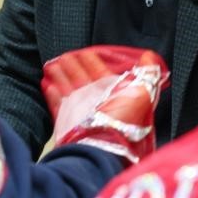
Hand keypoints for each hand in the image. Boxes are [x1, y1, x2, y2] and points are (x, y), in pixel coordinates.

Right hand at [41, 46, 168, 163]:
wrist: (102, 145)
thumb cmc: (123, 120)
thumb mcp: (142, 93)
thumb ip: (147, 74)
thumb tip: (151, 56)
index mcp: (113, 94)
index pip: (101, 73)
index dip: (92, 62)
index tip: (84, 52)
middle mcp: (96, 102)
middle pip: (82, 79)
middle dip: (73, 67)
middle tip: (65, 55)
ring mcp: (80, 111)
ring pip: (68, 89)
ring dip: (60, 76)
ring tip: (52, 65)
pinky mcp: (66, 120)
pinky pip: (57, 104)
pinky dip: (52, 94)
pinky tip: (46, 83)